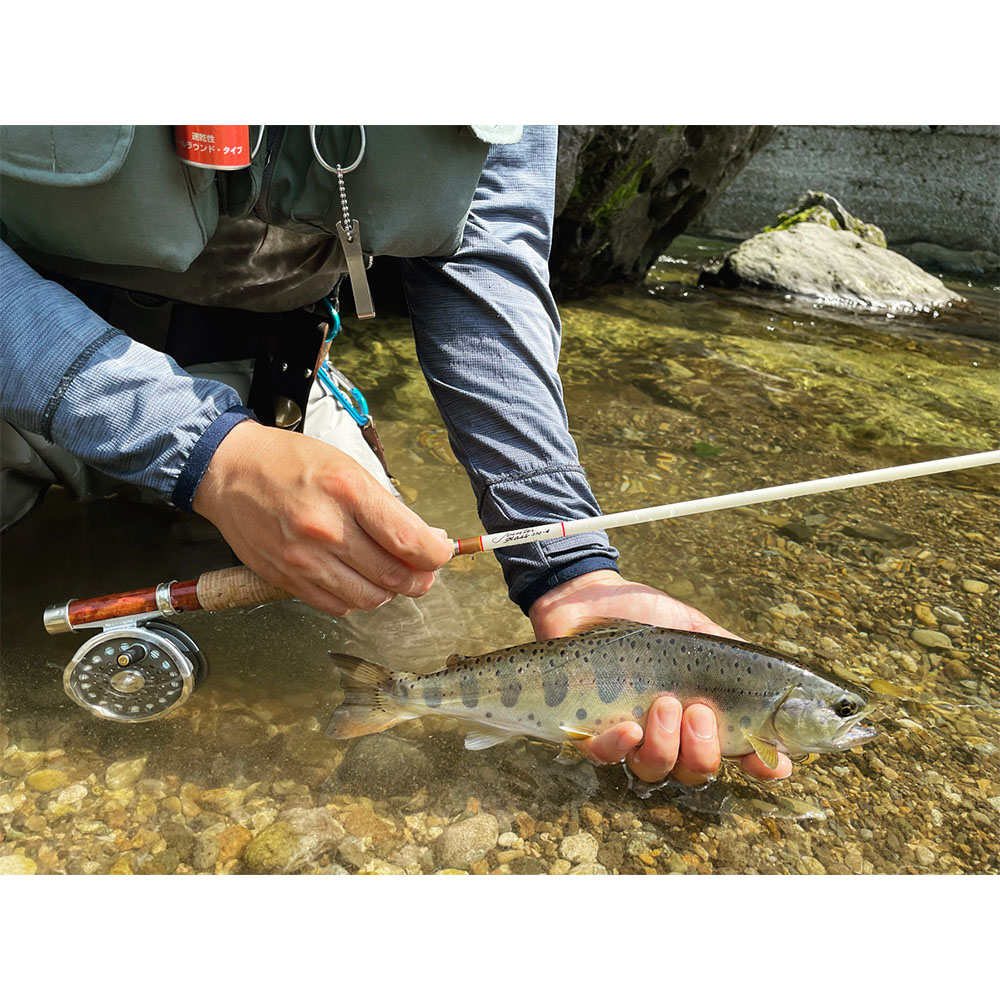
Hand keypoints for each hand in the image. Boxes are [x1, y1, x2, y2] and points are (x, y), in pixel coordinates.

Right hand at [193, 421, 452, 616]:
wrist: (229, 471)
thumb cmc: (291, 463)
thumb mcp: (347, 467)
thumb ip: (387, 507)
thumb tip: (427, 540)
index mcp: (347, 491)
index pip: (409, 542)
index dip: (436, 555)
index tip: (440, 552)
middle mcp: (325, 529)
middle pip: (394, 576)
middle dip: (419, 577)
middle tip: (422, 569)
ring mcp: (303, 559)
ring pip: (369, 597)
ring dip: (389, 591)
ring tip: (389, 573)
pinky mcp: (285, 579)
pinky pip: (337, 605)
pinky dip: (356, 598)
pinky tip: (356, 579)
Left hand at [528, 569, 792, 784]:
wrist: (590, 595)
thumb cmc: (647, 615)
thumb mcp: (698, 630)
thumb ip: (735, 657)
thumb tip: (787, 687)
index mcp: (701, 713)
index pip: (738, 753)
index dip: (761, 765)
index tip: (773, 762)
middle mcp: (668, 733)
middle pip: (697, 772)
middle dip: (705, 750)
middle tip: (699, 711)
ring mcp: (628, 735)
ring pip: (656, 769)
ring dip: (666, 744)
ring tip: (663, 704)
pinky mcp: (588, 730)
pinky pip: (606, 757)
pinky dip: (619, 747)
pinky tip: (627, 727)